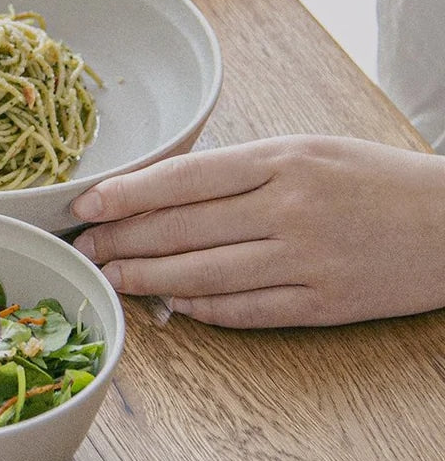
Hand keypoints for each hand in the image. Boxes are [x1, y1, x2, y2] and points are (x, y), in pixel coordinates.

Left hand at [70, 135, 444, 327]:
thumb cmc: (373, 177)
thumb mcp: (306, 149)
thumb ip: (240, 170)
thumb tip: (164, 194)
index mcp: (281, 160)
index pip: (182, 178)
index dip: (126, 194)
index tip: (87, 206)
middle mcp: (289, 209)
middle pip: (182, 229)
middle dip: (123, 241)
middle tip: (86, 249)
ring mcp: (307, 261)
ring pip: (205, 274)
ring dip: (149, 279)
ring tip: (112, 278)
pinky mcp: (325, 305)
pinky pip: (247, 311)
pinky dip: (202, 310)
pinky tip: (172, 306)